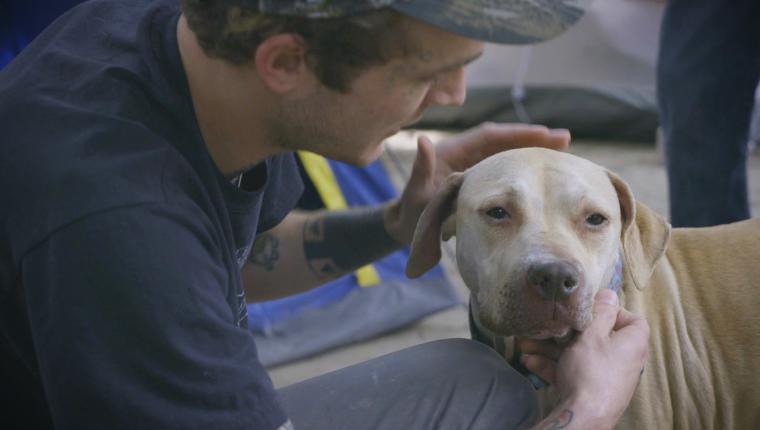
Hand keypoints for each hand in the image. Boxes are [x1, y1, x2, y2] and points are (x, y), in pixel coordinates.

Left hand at [384, 123, 569, 243]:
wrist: (406, 227)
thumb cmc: (410, 212)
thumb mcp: (414, 193)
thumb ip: (420, 168)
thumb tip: (423, 140)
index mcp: (452, 151)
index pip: (490, 136)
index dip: (517, 133)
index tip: (543, 133)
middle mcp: (466, 155)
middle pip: (504, 141)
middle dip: (532, 138)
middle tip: (564, 138)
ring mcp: (473, 167)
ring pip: (507, 154)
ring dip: (532, 152)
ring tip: (563, 151)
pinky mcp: (478, 180)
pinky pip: (504, 170)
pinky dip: (522, 168)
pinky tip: (543, 173)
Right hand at [521, 290, 649, 428]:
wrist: (584, 416)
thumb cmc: (592, 370)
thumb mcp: (593, 335)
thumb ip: (601, 313)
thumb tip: (610, 293)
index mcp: (631, 343)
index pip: (633, 320)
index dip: (614, 311)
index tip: (590, 308)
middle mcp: (622, 360)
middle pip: (595, 337)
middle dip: (566, 330)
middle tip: (549, 324)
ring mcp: (605, 376)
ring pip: (577, 355)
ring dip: (551, 348)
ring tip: (525, 343)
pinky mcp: (588, 390)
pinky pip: (571, 371)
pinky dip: (552, 366)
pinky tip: (529, 362)